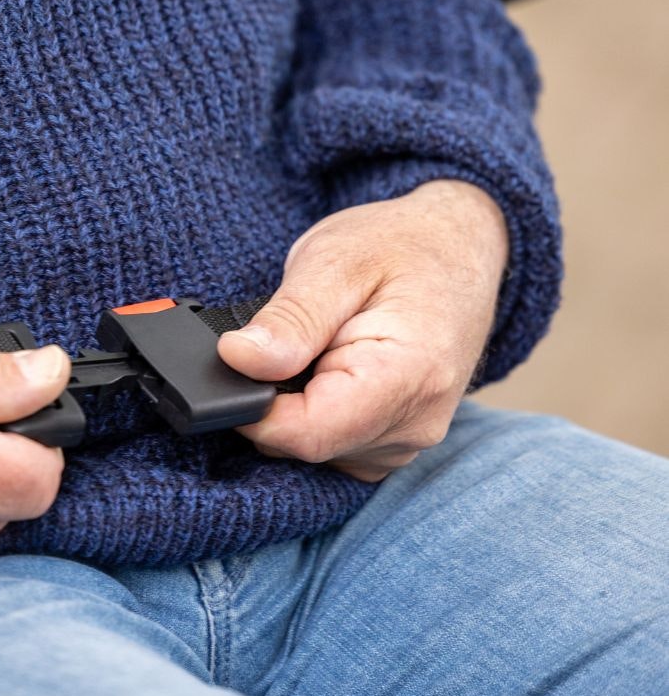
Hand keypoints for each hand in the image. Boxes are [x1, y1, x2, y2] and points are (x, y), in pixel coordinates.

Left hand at [217, 180, 507, 481]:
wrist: (460, 247)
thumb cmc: (402, 245)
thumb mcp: (335, 260)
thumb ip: (289, 318)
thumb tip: (237, 359)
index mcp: (408, 378)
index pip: (307, 433)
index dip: (253, 407)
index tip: (236, 363)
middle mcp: (416, 424)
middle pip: (305, 445)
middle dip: (272, 400)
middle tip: (282, 340)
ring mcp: (408, 440)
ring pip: (312, 449)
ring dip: (293, 405)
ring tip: (315, 346)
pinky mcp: (394, 442)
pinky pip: (331, 445)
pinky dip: (313, 411)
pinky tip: (324, 369)